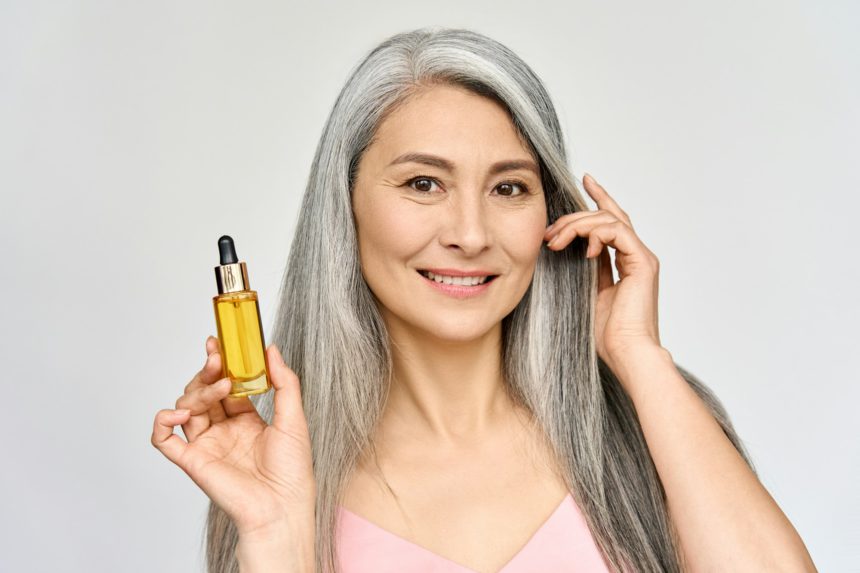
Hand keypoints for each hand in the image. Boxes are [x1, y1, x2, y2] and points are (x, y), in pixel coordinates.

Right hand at [151, 336, 315, 537]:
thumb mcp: (294, 417)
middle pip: (203, 393)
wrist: (282, 505)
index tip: (218, 344)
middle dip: (206, 373)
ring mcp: (206, 445)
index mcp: (246, 420)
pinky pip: (164, 439)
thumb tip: (271, 349)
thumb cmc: (292, 469)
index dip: (220, 365)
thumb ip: (284, 382)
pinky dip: (162, 422)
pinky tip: (178, 413)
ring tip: (219, 389)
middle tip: (216, 359)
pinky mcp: (193, 461)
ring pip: (185, 408)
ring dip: (196, 392)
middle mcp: (224, 431)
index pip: (225, 385)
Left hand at [544, 173, 662, 367]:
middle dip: (577, 214)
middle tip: (550, 229)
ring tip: (555, 241)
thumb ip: (583, 270)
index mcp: (625, 263)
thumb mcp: (586, 294)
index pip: (610, 223)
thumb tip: (563, 251)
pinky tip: (581, 250)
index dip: (598, 199)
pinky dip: (596, 234)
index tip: (584, 180)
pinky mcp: (643, 262)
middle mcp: (636, 256)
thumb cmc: (607, 336)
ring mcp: (642, 257)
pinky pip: (618, 231)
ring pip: (610, 220)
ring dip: (577, 225)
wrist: (626, 354)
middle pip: (610, 215)